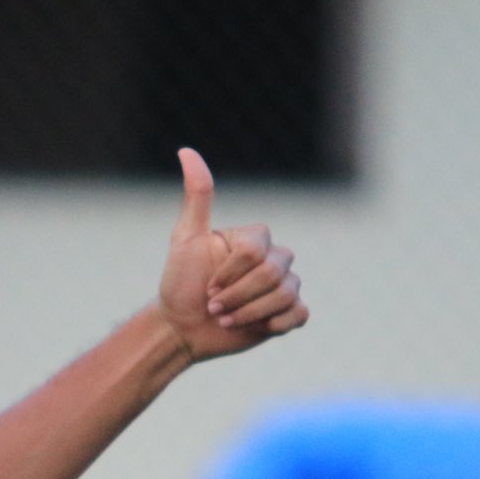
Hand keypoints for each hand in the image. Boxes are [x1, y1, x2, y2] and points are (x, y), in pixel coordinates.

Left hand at [156, 148, 307, 363]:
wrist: (182, 327)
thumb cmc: (180, 282)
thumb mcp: (185, 239)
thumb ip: (196, 196)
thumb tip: (186, 150)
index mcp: (254, 239)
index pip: (256, 251)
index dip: (230, 273)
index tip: (207, 286)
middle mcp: (274, 258)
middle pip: (273, 273)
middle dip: (237, 296)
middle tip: (213, 307)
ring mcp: (285, 285)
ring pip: (285, 295)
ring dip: (248, 313)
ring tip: (224, 319)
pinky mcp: (289, 312)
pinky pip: (299, 314)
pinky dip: (274, 323)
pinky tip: (255, 328)